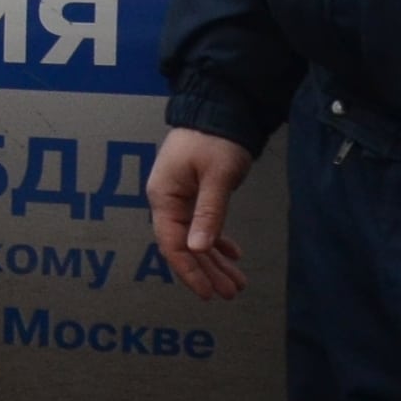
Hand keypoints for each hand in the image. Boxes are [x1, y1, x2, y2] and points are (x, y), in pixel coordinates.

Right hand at [147, 127, 255, 299]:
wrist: (221, 108)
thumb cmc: (215, 139)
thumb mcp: (216, 176)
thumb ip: (208, 213)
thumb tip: (198, 248)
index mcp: (165, 197)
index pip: (172, 244)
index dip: (189, 271)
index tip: (208, 292)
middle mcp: (168, 201)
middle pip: (185, 246)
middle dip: (208, 271)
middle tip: (230, 293)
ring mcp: (181, 198)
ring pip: (196, 239)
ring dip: (215, 261)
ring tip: (236, 283)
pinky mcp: (195, 194)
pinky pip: (203, 226)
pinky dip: (217, 241)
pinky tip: (233, 255)